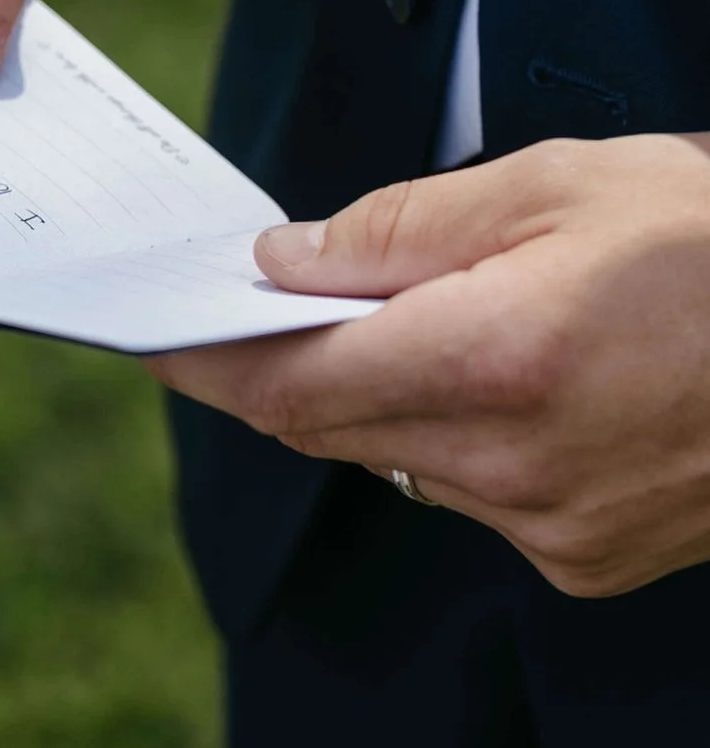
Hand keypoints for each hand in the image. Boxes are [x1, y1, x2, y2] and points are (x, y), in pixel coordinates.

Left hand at [155, 136, 709, 598]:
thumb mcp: (564, 183)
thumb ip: (404, 227)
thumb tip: (287, 264)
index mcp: (495, 361)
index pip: (289, 386)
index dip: (208, 362)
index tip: (153, 334)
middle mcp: (514, 468)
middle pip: (335, 430)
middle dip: (300, 366)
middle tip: (283, 297)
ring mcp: (556, 530)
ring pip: (408, 464)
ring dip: (400, 397)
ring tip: (471, 315)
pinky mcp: (593, 564)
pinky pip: (484, 497)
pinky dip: (477, 437)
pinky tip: (543, 375)